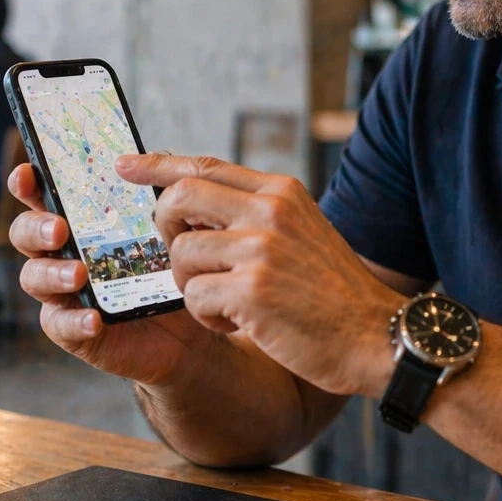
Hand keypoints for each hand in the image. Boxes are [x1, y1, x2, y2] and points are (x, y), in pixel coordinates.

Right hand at [6, 163, 215, 386]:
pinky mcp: (75, 330)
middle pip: (25, 232)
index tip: (28, 173)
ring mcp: (64, 291)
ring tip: (78, 273)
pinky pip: (59, 324)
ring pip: (33, 276)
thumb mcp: (172, 226)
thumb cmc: (173, 269)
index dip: (28, 183)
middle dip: (35, 227)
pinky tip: (93, 318)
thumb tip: (149, 156)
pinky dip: (73, 320)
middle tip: (60, 229)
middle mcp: (63, 252)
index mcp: (80, 220)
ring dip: (51, 273)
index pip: (43, 195)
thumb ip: (158, 190)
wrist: (194, 327)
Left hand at [119, 154, 405, 397]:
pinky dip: (209, 317)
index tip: (125, 164)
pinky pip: (193, 298)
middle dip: (165, 229)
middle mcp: (270, 211)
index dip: (158, 164)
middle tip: (182, 256)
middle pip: (179, 198)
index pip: (206, 165)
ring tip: (230, 302)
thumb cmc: (334, 293)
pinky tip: (241, 322)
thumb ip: (255, 214)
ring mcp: (260, 249)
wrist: (376, 337)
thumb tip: (190, 202)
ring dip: (193, 285)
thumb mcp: (301, 232)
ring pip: (181, 255)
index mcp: (281, 192)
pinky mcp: (251, 291)